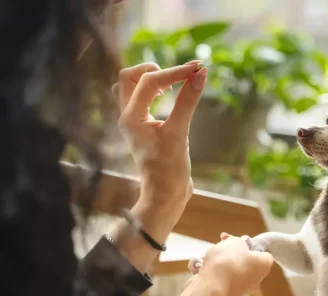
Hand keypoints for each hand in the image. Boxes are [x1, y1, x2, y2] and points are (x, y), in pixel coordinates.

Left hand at [113, 61, 206, 218]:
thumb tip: (201, 73)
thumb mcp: (180, 133)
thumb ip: (188, 101)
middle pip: (128, 76)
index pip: (149, 81)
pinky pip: (139, 98)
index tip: (198, 69)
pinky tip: (171, 97)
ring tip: (171, 87)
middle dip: (154, 70)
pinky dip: (153, 91)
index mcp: (130, 117)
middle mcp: (127, 116)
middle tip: (178, 78)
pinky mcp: (142, 126)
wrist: (165, 196)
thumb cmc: (169, 169)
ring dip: (150, 79)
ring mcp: (133, 121)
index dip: (175, 72)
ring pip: (130, 86)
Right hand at [180, 233, 273, 295]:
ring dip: (217, 259)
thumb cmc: (228, 263)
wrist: (210, 289)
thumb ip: (240, 240)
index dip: (249, 243)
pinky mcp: (224, 294)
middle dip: (230, 250)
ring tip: (209, 256)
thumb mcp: (235, 242)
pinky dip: (210, 271)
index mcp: (264, 266)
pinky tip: (201, 267)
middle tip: (221, 242)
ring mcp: (239, 288)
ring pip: (228, 268)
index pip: (262, 252)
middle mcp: (255, 279)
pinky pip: (217, 277)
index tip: (237, 239)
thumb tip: (243, 243)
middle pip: (244, 260)